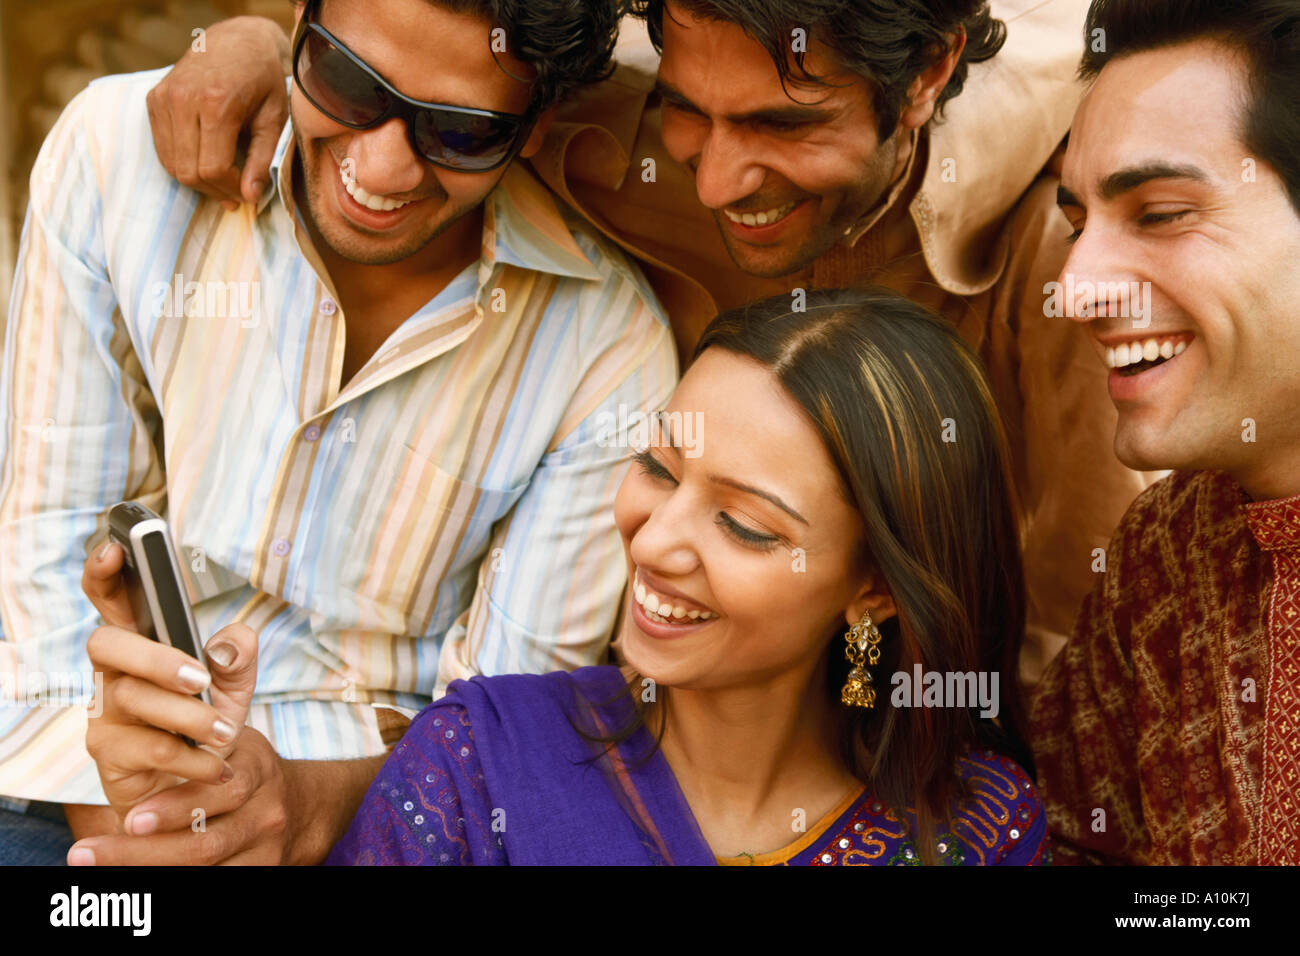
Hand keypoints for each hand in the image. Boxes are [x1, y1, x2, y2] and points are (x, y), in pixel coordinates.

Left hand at [70, 724, 297, 865]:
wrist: (302, 804)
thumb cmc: (245, 767)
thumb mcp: (233, 741)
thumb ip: (196, 732)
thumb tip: (148, 698)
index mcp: (257, 768)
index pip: (217, 791)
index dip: (172, 809)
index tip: (129, 817)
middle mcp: (267, 811)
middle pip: (207, 842)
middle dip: (144, 851)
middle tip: (90, 852)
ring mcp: (267, 847)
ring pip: (205, 868)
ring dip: (146, 869)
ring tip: (95, 867)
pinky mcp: (263, 872)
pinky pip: (215, 882)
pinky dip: (173, 880)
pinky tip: (135, 880)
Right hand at [81, 541, 258, 823]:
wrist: (201, 787)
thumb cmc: (208, 724)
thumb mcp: (234, 685)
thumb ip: (239, 656)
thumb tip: (232, 641)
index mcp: (142, 644)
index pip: (112, 600)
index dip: (105, 573)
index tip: (114, 548)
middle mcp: (114, 673)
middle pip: (106, 644)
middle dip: (153, 658)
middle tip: (198, 678)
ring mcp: (104, 713)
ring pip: (132, 699)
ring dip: (187, 716)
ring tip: (224, 732)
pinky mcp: (108, 754)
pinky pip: (145, 749)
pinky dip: (189, 757)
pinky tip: (214, 764)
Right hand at [145, 16, 290, 209]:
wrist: (236, 41)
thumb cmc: (262, 80)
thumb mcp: (274, 119)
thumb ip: (262, 160)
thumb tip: (250, 197)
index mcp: (216, 103)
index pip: (213, 167)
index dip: (230, 188)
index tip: (246, 194)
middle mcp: (183, 100)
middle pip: (189, 170)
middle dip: (214, 190)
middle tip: (234, 196)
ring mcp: (163, 98)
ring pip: (172, 164)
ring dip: (197, 181)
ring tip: (222, 183)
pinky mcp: (153, 100)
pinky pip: (162, 148)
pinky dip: (182, 164)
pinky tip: (204, 164)